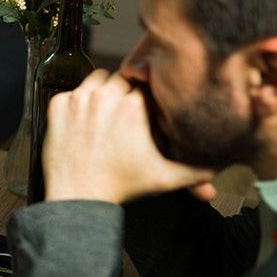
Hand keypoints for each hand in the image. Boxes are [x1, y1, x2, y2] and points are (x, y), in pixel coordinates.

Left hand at [40, 70, 214, 203]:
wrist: (78, 197)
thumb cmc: (120, 185)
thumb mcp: (164, 177)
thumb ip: (196, 170)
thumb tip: (218, 170)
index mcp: (134, 105)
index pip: (146, 85)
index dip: (145, 98)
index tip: (142, 112)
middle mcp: (106, 96)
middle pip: (121, 79)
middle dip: (124, 93)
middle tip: (124, 117)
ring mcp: (79, 99)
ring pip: (97, 78)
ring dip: (102, 91)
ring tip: (106, 115)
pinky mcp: (58, 105)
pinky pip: (71, 90)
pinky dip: (77, 102)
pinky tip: (84, 122)